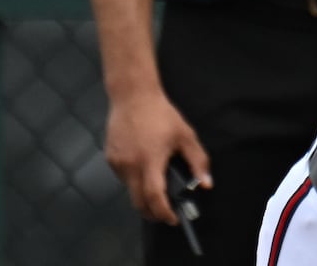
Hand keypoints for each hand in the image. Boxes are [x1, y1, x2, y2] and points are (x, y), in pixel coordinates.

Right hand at [104, 91, 210, 224]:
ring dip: (143, 195)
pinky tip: (145, 167)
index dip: (164, 212)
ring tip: (158, 186)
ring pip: (130, 190)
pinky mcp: (110, 159)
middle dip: (153, 213)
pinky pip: (123, 178)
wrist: (133, 96)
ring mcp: (117, 163)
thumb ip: (198, 161)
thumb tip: (206, 184)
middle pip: (139, 202)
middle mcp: (130, 165)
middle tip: (166, 214)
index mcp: (150, 160)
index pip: (155, 196)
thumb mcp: (186, 135)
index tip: (173, 219)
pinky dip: (135, 180)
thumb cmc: (162, 115)